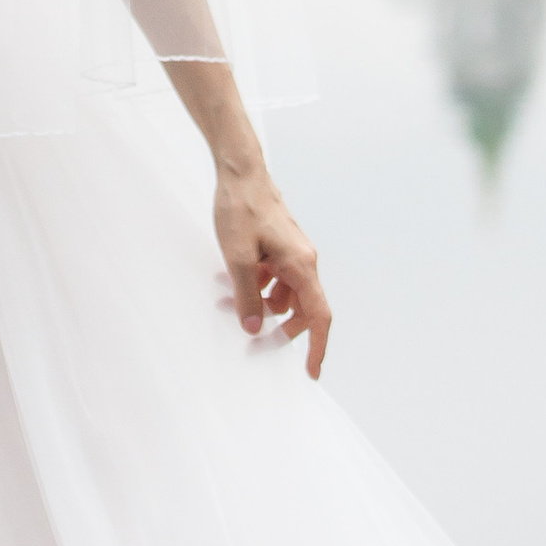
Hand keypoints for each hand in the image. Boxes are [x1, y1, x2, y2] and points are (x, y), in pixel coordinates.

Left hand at [212, 156, 331, 377]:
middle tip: (253, 342)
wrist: (240, 173)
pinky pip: (273, 278)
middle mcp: (303, 261)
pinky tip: (228, 283)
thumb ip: (248, 295)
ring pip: (283, 294)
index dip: (318, 347)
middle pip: (301, 309)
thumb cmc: (241, 209)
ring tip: (226, 304)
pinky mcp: (279, 248)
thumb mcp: (238, 258)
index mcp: (301, 265)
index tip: (311, 372)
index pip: (319, 315)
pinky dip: (255, 286)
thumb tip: (253, 328)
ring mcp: (292, 254)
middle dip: (279, 328)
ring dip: (259, 304)